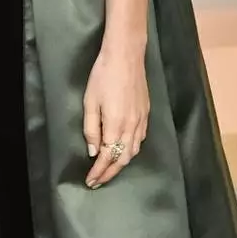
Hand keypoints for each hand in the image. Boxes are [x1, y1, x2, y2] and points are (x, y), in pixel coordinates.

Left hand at [83, 43, 148, 187]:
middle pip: (122, 158)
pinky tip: (124, 150)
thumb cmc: (103, 76)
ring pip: (133, 151)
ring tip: (110, 170)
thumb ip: (91, 129)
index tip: (91, 180)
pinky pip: (140, 140)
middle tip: (98, 180)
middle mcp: (131, 126)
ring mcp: (141, 120)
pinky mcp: (146, 114)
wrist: (126, 56)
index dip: (99, 171)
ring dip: (121, 164)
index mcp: (115, 125)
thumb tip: (93, 151)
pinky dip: (131, 151)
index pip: (107, 157)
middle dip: (110, 172)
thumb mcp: (90, 102)